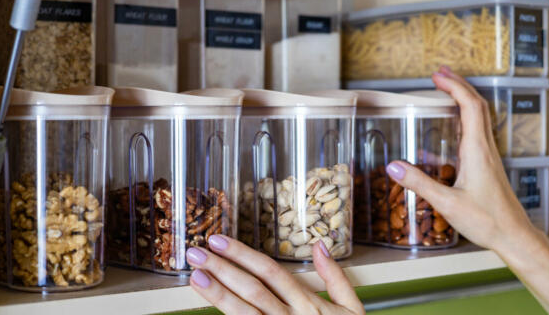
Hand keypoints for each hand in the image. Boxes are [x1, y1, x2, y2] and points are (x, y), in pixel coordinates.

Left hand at [187, 235, 364, 314]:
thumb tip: (320, 245)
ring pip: (245, 313)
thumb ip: (336, 278)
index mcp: (309, 305)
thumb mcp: (352, 310)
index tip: (219, 241)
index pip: (271, 272)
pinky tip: (208, 309)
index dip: (243, 255)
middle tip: (196, 252)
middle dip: (222, 269)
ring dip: (218, 294)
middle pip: (253, 289)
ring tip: (196, 276)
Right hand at [385, 66, 539, 252]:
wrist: (514, 236)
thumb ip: (419, 183)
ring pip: (480, 117)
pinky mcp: (488, 165)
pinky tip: (448, 132)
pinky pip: (477, 133)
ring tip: (445, 91)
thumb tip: (393, 166)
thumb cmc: (487, 221)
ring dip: (464, 99)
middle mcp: (486, 148)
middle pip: (477, 104)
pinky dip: (463, 120)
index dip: (454, 86)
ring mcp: (489, 155)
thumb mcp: (447, 203)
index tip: (437, 76)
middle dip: (459, 85)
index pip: (469, 106)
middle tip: (440, 74)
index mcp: (478, 150)